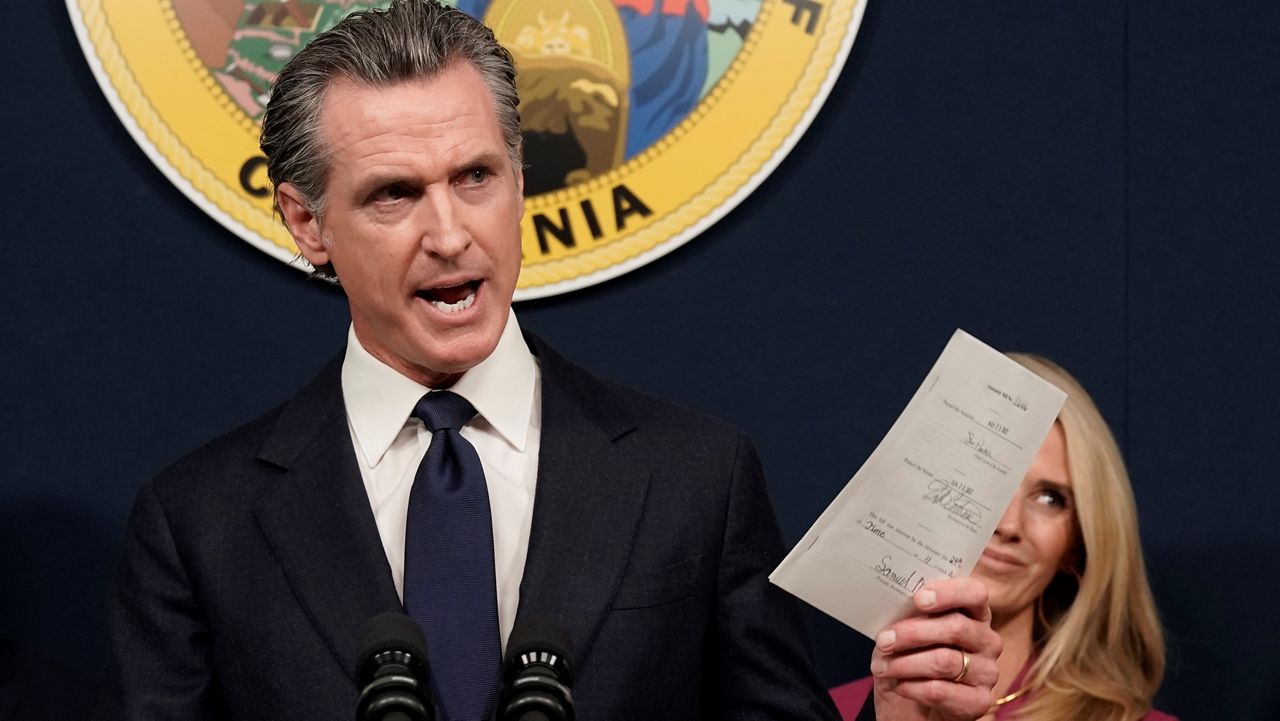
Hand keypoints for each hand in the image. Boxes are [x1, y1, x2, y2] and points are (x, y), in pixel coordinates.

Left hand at [869, 577, 1001, 720]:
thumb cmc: (910, 661)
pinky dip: (913, 687)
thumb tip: (896, 604)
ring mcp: (987, 671)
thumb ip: (908, 616)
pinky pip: (942, 691)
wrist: (913, 708)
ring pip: (945, 661)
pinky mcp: (979, 701)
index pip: (975, 593)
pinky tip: (899, 686)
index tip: (919, 599)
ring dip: (906, 663)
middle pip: (956, 628)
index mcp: (973, 614)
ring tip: (882, 666)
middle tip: (883, 640)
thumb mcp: (905, 634)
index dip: (949, 593)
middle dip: (912, 633)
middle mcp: (987, 640)